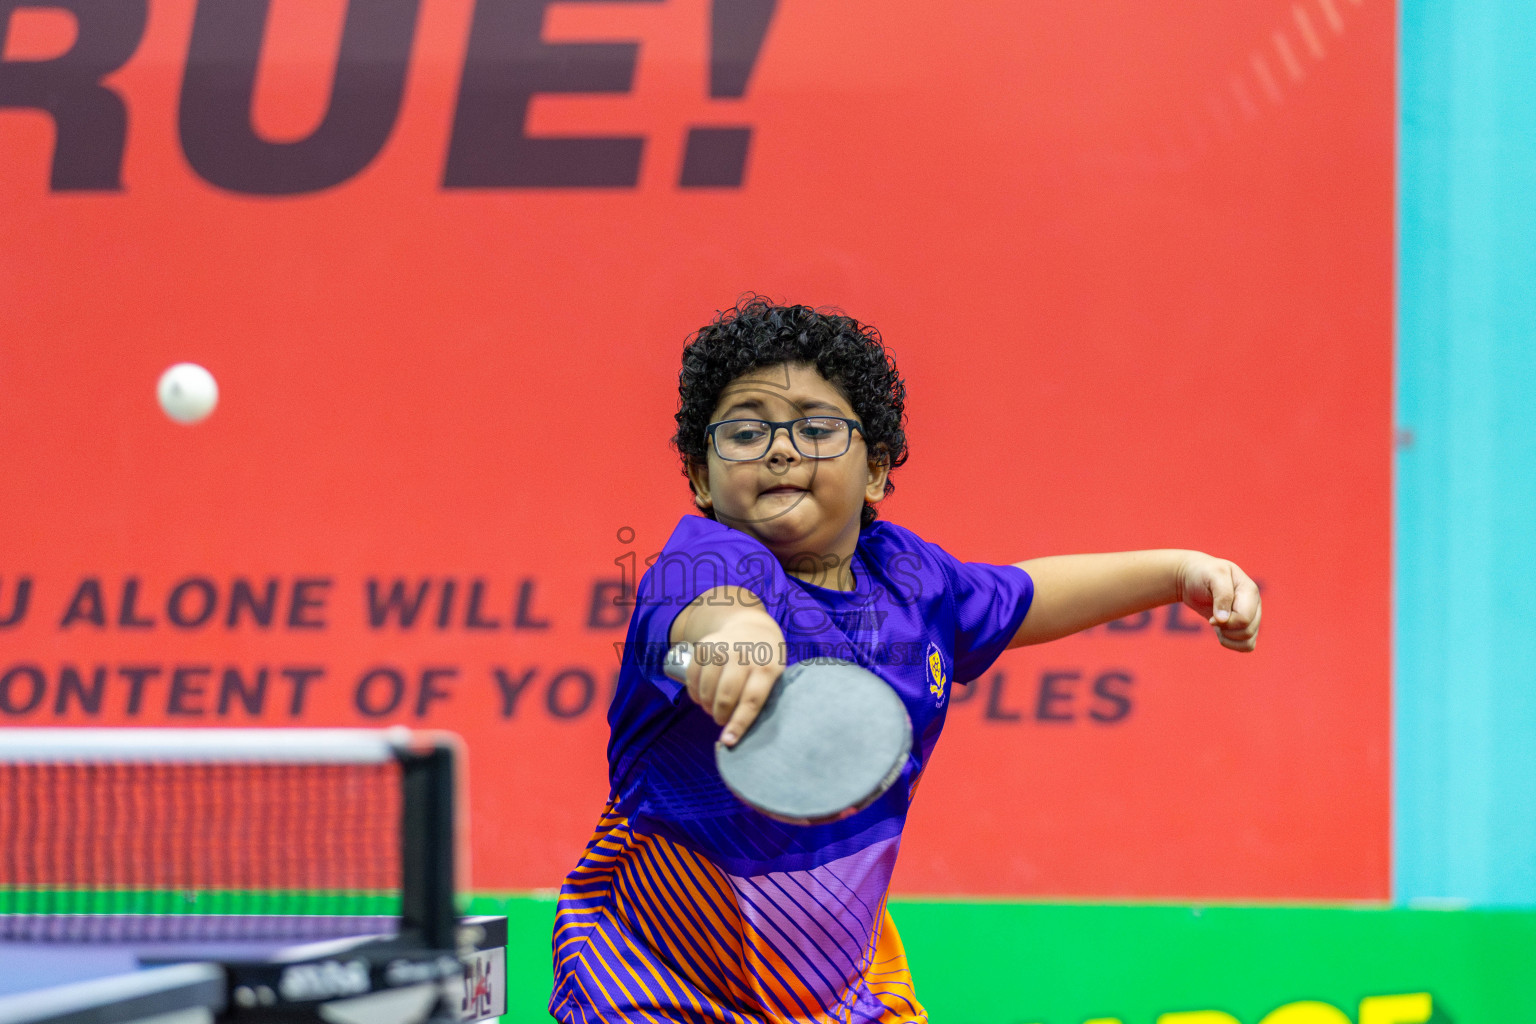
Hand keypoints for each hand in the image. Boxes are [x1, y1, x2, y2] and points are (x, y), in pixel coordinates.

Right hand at [682, 613, 786, 745]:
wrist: (751, 625)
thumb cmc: (765, 660)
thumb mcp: (774, 675)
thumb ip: (763, 698)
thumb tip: (742, 733)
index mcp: (767, 666)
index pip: (752, 700)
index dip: (738, 724)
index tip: (728, 741)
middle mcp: (745, 655)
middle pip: (726, 696)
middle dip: (721, 716)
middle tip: (721, 720)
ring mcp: (723, 647)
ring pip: (707, 688)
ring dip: (706, 705)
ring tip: (712, 709)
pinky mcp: (705, 644)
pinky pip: (693, 675)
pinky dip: (694, 692)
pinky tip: (700, 698)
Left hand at [1176, 553, 1260, 650]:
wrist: (1193, 579)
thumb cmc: (1202, 573)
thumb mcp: (1212, 576)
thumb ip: (1221, 595)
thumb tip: (1224, 620)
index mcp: (1250, 591)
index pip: (1245, 618)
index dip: (1227, 622)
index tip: (1211, 618)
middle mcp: (1254, 605)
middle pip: (1247, 631)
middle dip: (1226, 630)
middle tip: (1212, 619)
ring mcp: (1251, 617)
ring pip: (1249, 641)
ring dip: (1228, 638)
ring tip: (1217, 624)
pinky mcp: (1244, 626)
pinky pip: (1246, 646)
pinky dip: (1231, 643)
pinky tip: (1220, 632)